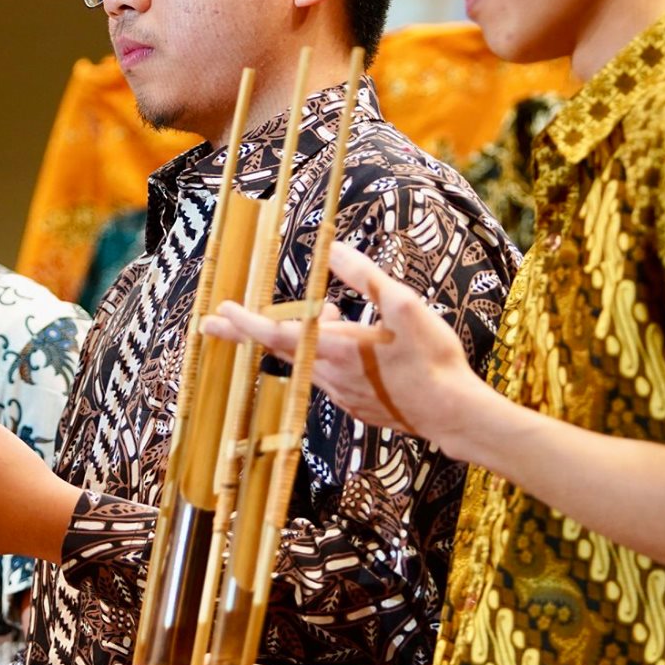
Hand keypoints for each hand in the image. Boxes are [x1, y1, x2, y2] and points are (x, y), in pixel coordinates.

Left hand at [201, 242, 488, 456]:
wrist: (453, 413)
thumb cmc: (432, 358)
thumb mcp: (403, 305)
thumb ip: (365, 277)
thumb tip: (332, 251)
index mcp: (338, 349)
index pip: (278, 334)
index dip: (246, 322)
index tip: (221, 311)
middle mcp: (331, 376)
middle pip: (279, 350)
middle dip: (244, 333)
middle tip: (212, 323)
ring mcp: (342, 395)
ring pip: (307, 360)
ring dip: (304, 337)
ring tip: (334, 312)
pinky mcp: (356, 406)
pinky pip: (327, 375)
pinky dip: (325, 355)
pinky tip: (352, 342)